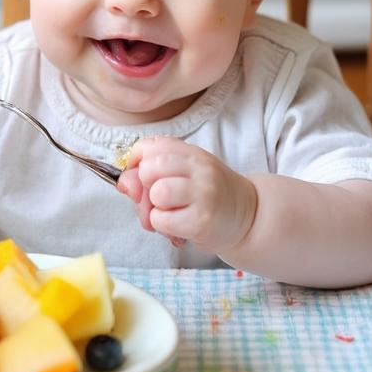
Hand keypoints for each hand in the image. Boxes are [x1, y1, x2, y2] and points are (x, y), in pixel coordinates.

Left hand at [116, 137, 256, 252]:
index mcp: (191, 153)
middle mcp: (199, 168)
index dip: (137, 163)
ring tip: (169, 212)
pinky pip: (161, 220)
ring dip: (154, 208)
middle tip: (158, 197)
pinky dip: (161, 225)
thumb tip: (123, 182)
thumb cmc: (208, 194)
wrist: (247, 216)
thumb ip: (151, 174)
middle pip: (149, 168)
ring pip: (157, 194)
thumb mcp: (184, 173)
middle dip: (144, 186)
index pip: (149, 146)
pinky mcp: (201, 220)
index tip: (145, 176)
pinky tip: (176, 225)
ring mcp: (203, 193)